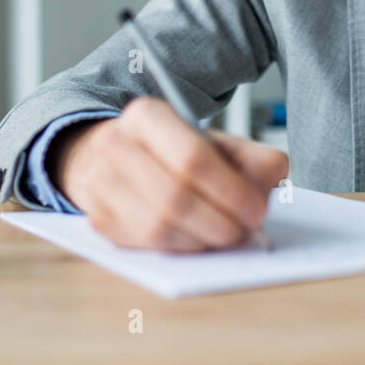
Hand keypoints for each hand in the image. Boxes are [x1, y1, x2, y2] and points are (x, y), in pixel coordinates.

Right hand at [52, 96, 289, 251]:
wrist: (115, 155)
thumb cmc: (171, 151)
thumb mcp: (214, 142)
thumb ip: (251, 159)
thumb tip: (267, 186)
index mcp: (147, 116)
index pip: (192, 158)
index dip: (230, 191)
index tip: (256, 210)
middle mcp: (115, 145)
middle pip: (174, 198)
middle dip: (219, 223)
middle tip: (245, 231)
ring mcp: (99, 184)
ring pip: (158, 228)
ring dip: (201, 241)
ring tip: (224, 236)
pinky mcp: (97, 218)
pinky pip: (145, 245)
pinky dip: (179, 248)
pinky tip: (196, 239)